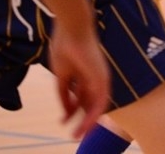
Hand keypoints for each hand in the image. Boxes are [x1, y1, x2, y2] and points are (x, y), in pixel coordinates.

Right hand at [48, 20, 109, 138]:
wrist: (72, 29)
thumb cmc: (65, 46)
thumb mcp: (61, 75)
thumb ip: (64, 92)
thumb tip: (65, 111)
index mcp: (85, 75)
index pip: (82, 97)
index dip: (73, 110)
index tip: (63, 121)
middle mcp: (96, 78)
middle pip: (90, 103)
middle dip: (81, 119)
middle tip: (74, 135)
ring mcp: (101, 78)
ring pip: (97, 105)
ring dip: (87, 122)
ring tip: (76, 135)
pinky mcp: (102, 78)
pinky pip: (101, 101)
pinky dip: (93, 114)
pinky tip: (85, 125)